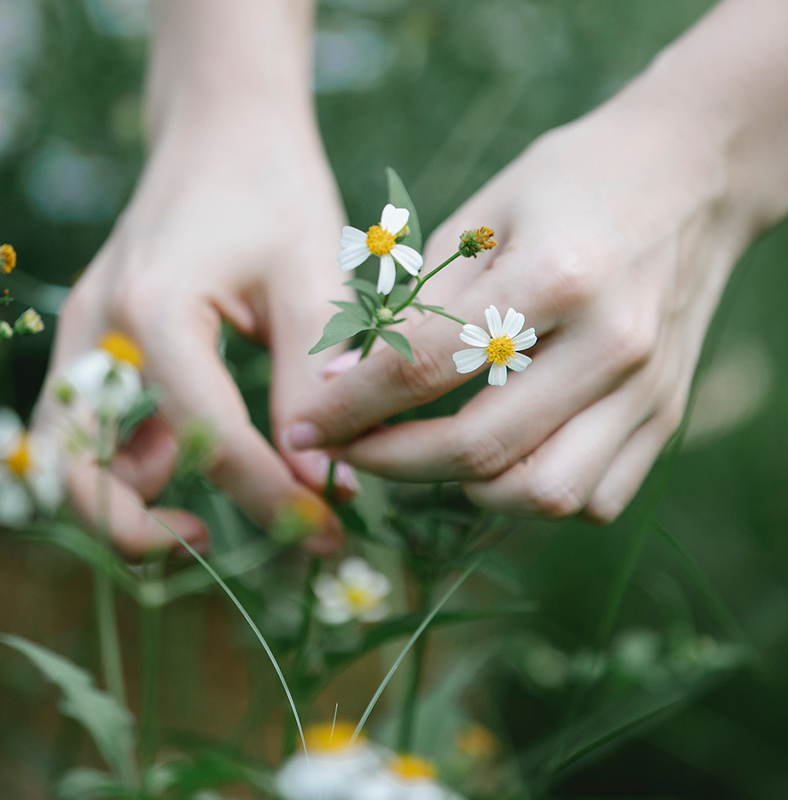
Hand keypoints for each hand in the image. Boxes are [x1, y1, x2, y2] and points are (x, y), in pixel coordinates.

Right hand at [34, 121, 352, 555]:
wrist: (224, 132)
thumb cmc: (273, 191)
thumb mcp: (311, 281)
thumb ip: (312, 383)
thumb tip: (322, 482)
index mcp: (151, 310)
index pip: (208, 438)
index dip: (271, 499)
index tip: (325, 532)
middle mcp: (98, 331)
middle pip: (82, 470)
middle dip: (144, 531)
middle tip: (223, 547)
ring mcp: (89, 338)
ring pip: (75, 458)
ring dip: (130, 504)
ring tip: (209, 519)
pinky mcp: (103, 344)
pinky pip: (99, 427)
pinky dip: (139, 463)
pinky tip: (202, 461)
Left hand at [285, 93, 756, 521]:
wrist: (693, 176)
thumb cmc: (570, 184)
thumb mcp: (480, 218)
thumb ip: (412, 306)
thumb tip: (335, 380)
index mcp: (556, 275)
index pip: (425, 367)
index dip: (350, 407)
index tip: (304, 428)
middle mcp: (609, 344)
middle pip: (480, 448)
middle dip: (391, 463)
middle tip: (353, 451)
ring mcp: (647, 389)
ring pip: (544, 494)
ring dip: (467, 491)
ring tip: (431, 457)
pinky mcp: (667, 416)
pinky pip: (594, 499)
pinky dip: (534, 494)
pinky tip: (506, 458)